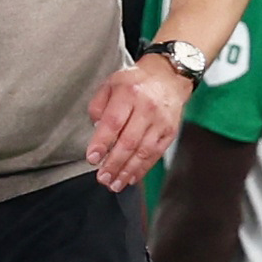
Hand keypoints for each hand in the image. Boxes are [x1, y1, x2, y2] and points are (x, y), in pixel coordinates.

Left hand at [85, 60, 190, 191]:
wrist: (168, 77)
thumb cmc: (135, 82)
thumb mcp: (111, 84)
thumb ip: (98, 106)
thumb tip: (96, 130)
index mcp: (129, 93)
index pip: (113, 122)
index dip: (102, 142)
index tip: (92, 158)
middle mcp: (147, 107)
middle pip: (129, 141)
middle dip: (113, 163)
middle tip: (102, 177)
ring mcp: (161, 121)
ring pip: (143, 151)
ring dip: (127, 171)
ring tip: (114, 184)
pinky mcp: (170, 132)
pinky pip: (155, 154)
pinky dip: (142, 169)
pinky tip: (130, 178)